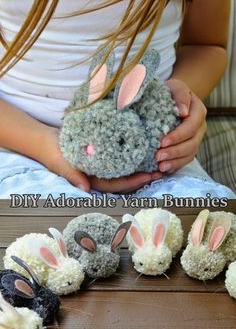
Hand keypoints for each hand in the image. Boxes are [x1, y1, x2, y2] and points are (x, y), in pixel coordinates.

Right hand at [42, 127, 161, 192]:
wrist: (46, 140)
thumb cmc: (52, 152)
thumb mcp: (60, 162)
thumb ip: (72, 175)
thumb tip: (86, 188)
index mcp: (91, 179)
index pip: (116, 184)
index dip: (132, 182)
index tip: (148, 176)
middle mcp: (99, 175)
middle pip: (124, 180)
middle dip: (142, 177)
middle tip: (161, 170)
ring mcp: (101, 166)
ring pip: (124, 170)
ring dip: (140, 167)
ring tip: (158, 162)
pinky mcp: (102, 155)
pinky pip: (119, 158)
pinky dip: (131, 157)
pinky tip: (144, 150)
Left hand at [156, 78, 206, 173]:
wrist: (171, 98)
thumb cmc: (170, 92)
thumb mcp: (175, 86)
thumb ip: (180, 95)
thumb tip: (183, 112)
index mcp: (198, 112)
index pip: (190, 127)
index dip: (178, 136)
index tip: (162, 142)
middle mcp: (199, 128)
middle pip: (191, 144)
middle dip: (175, 152)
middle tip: (158, 157)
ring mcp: (195, 139)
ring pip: (189, 154)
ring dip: (175, 162)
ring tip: (160, 167)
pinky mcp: (188, 147)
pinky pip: (185, 160)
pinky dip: (175, 166)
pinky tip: (164, 169)